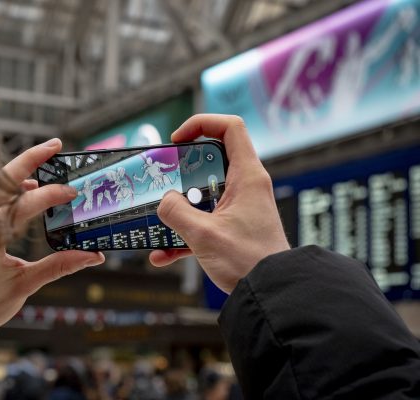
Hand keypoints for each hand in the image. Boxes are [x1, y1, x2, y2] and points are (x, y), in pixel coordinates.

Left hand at [0, 138, 104, 342]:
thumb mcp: (24, 286)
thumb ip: (58, 266)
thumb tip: (93, 256)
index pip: (18, 206)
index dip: (48, 196)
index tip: (72, 193)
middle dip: (29, 159)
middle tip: (56, 145)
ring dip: (19, 169)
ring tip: (47, 158)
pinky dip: (10, 186)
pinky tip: (29, 186)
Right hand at [150, 115, 289, 292]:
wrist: (271, 294)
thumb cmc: (249, 262)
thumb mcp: (204, 234)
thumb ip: (176, 212)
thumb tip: (164, 201)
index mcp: (247, 177)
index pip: (230, 128)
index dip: (201, 124)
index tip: (177, 140)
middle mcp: (245, 186)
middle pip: (211, 159)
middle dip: (182, 169)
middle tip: (163, 178)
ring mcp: (239, 207)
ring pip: (203, 192)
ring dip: (179, 206)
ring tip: (158, 218)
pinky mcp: (233, 227)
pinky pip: (204, 220)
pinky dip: (183, 233)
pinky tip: (163, 254)